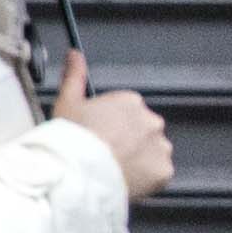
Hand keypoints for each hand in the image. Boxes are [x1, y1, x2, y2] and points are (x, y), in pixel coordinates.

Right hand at [61, 49, 173, 201]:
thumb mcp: (67, 102)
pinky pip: (158, 174)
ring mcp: (160, 147)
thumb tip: (75, 54)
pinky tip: (125, 178)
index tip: (97, 135)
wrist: (79, 172)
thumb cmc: (72, 138)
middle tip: (105, 153)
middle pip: (142, 131)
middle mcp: (151, 121)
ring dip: (139, 159)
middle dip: (128, 141)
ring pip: (152, 152)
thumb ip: (75, 75)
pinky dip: (146, 178)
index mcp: (130, 102)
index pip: (125, 112)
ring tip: (114, 169)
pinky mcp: (164, 170)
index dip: (109, 125)